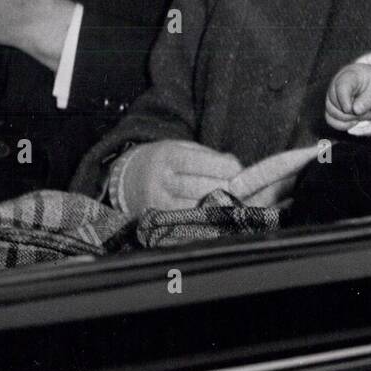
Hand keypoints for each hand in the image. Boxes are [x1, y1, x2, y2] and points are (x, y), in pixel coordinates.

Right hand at [116, 140, 243, 216]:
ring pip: (196, 208)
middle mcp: (161, 180)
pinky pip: (188, 222)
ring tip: (230, 201)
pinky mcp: (160, 221)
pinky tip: (215, 214)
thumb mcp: (183, 148)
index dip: (224, 166)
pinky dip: (205, 219)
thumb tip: (236, 167)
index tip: (238, 169)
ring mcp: (158, 203)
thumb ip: (209, 156)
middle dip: (225, 187)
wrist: (129, 179)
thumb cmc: (166, 161)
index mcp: (168, 156)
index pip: (200, 162)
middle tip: (241, 188)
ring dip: (218, 205)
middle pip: (201, 187)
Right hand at [325, 63, 370, 130]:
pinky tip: (353, 121)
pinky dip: (342, 125)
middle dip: (350, 112)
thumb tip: (356, 110)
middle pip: (334, 103)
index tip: (350, 109)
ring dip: (347, 119)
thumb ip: (368, 100)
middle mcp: (336, 85)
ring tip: (360, 114)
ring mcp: (332, 97)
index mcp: (349, 76)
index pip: (341, 86)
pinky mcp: (332, 108)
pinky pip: (331, 120)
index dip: (344, 99)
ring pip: (331, 113)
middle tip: (364, 111)